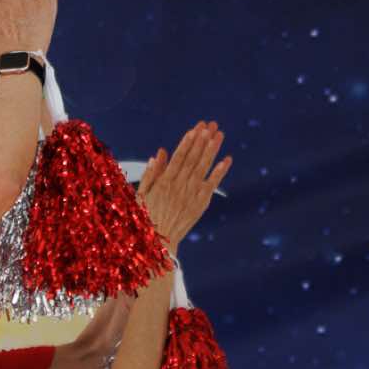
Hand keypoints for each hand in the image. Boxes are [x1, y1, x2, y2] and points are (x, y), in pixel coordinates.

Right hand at [137, 120, 230, 246]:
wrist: (158, 243)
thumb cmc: (145, 219)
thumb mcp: (141, 194)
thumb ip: (151, 174)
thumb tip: (158, 153)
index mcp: (164, 182)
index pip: (179, 157)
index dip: (188, 142)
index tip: (195, 129)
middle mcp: (180, 186)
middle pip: (193, 158)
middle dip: (202, 139)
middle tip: (210, 124)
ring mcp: (191, 195)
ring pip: (203, 168)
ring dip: (212, 150)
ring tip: (219, 134)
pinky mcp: (200, 204)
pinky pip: (212, 185)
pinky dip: (220, 172)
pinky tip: (227, 159)